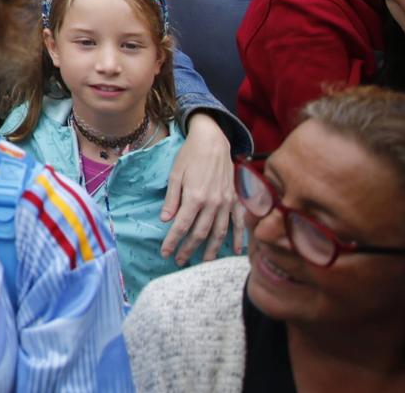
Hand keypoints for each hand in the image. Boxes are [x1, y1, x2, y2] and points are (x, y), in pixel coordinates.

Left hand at [161, 114, 238, 264]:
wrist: (213, 141)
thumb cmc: (190, 156)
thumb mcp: (174, 174)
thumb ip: (172, 199)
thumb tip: (166, 220)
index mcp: (194, 196)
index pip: (181, 226)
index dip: (173, 241)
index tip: (165, 252)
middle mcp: (212, 203)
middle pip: (200, 233)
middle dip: (188, 249)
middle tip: (179, 261)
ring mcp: (227, 203)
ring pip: (219, 233)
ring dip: (211, 250)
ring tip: (202, 263)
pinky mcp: (236, 200)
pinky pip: (239, 223)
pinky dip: (238, 238)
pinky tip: (234, 251)